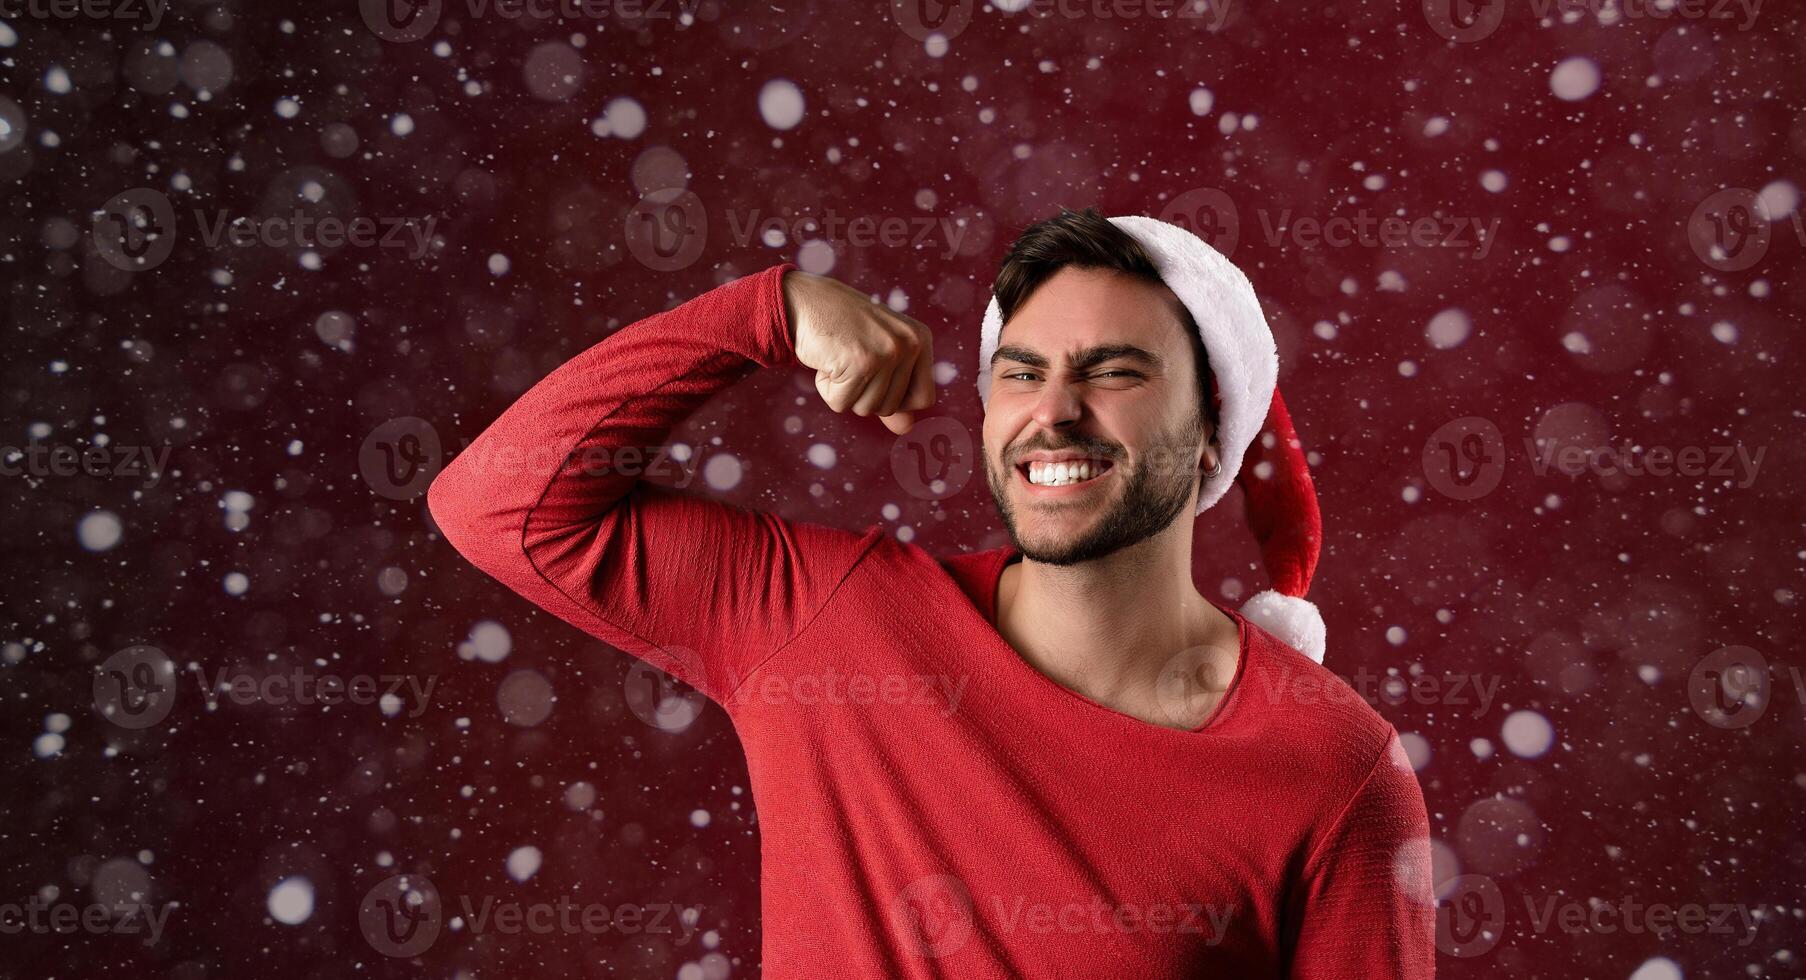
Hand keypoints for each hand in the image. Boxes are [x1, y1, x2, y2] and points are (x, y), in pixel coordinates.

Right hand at [783, 270, 936, 434]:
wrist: (805, 301)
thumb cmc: (842, 328)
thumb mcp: (876, 355)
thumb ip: (893, 391)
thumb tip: (906, 429)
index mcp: (920, 339)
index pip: (924, 399)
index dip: (897, 400)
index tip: (875, 377)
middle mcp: (909, 344)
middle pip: (891, 407)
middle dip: (863, 393)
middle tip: (850, 359)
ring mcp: (886, 353)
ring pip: (866, 409)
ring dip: (844, 391)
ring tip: (839, 358)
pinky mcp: (860, 363)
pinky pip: (842, 404)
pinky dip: (828, 389)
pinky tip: (827, 360)